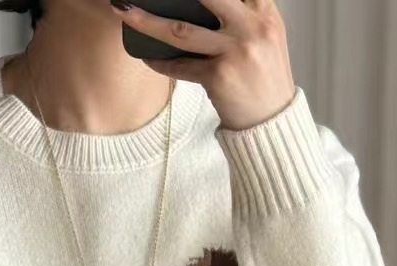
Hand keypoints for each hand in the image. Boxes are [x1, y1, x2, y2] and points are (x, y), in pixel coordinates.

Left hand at [114, 0, 296, 131]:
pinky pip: (181, 67)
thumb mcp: (266, 37)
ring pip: (181, 30)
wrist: (272, 122)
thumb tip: (202, 3)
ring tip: (124, 10)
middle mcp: (252, 27)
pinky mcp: (219, 77)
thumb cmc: (264, 79)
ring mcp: (235, 51)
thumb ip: (244, 13)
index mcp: (265, 12)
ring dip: (147, 21)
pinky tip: (146, 56)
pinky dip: (161, 62)